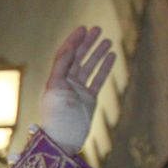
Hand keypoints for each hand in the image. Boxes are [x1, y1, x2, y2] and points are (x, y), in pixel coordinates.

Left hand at [39, 25, 114, 152]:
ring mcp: (78, 91)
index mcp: (56, 78)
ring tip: (107, 40)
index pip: (65, 54)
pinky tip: (112, 56)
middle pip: (77, 58)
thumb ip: (61, 66)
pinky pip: (98, 80)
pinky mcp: (89, 100)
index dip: (73, 41)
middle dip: (87, 43)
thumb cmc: (56, 115)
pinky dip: (104, 68)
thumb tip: (69, 48)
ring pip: (89, 67)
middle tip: (97, 29)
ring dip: (97, 53)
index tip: (83, 28)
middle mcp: (66, 83)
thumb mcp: (55, 87)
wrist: (63, 139)